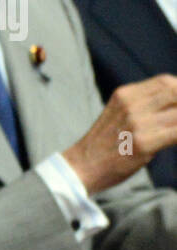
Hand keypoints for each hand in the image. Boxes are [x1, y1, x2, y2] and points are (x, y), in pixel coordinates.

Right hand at [64, 75, 176, 194]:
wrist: (82, 167)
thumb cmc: (104, 144)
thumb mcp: (118, 113)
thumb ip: (143, 105)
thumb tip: (174, 104)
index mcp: (124, 95)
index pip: (165, 81)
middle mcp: (130, 105)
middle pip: (174, 92)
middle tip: (176, 120)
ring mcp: (137, 124)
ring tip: (173, 131)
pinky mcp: (143, 144)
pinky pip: (176, 134)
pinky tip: (175, 141)